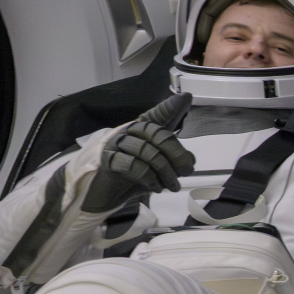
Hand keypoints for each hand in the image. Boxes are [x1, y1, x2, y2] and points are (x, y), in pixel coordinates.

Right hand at [83, 93, 194, 212]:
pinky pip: (132, 165)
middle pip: (157, 134)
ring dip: (165, 171)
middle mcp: (127, 132)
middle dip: (176, 154)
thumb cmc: (131, 177)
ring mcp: (115, 144)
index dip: (170, 108)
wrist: (104, 195)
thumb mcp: (157, 167)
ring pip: (146, 151)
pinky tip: (155, 187)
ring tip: (172, 185)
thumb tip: (190, 159)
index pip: (157, 117)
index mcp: (140, 130)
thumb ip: (174, 160)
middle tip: (186, 171)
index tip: (185, 98)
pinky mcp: (107, 161)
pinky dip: (149, 178)